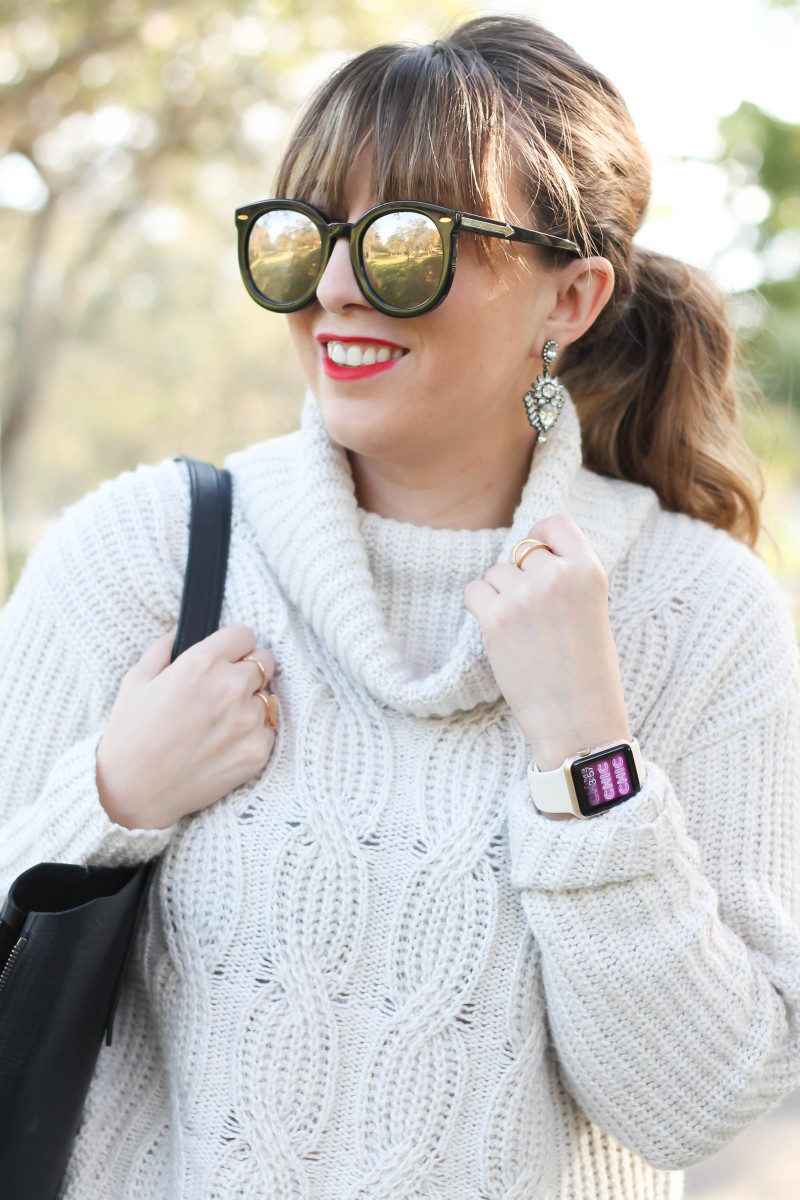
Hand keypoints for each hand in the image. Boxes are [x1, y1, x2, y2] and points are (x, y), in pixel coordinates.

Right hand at [96, 624, 277, 829]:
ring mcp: (247, 721)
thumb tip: (180, 633)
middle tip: (225, 688)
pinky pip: (268, 729)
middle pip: (265, 661)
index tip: (228, 656)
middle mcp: (231, 687)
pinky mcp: (257, 751)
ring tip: (220, 721)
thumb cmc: (129, 735)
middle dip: (248, 670)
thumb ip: (163, 648)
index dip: (235, 645)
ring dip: (250, 703)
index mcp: (202, 663)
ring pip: (266, 696)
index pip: (245, 634)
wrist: (132, 793)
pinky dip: (253, 732)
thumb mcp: (136, 680)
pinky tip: (225, 742)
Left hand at [463, 514, 631, 769]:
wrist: (578, 722)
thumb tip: (526, 552)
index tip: (539, 560)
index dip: (541, 538)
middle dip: (521, 578)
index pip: (554, 524)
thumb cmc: (587, 671)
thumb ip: (565, 576)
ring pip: (496, 573)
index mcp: (589, 570)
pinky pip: (474, 592)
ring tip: (523, 633)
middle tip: (534, 617)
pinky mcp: (496, 618)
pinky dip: (481, 610)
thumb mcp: (591, 609)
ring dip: (500, 596)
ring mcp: (525, 595)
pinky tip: (501, 635)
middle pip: (521, 552)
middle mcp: (557, 575)